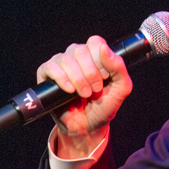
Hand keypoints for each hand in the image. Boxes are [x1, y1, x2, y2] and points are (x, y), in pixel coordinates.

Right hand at [36, 35, 130, 157]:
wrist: (88, 126)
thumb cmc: (103, 106)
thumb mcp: (121, 89)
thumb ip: (119, 68)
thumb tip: (104, 49)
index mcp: (95, 56)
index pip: (94, 42)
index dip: (99, 58)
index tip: (104, 76)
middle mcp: (77, 56)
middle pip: (80, 50)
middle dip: (90, 72)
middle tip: (95, 89)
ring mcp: (61, 64)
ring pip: (66, 59)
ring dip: (78, 78)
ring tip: (84, 94)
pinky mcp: (47, 74)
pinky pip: (50, 67)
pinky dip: (61, 79)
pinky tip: (70, 90)